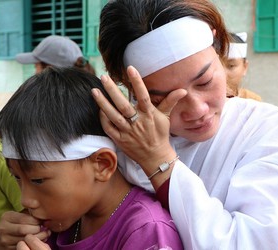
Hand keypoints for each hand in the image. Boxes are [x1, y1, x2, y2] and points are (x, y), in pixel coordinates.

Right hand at [0, 211, 49, 249]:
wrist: (5, 236)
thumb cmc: (18, 222)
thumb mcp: (20, 214)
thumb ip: (29, 210)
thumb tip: (40, 208)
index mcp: (6, 217)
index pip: (24, 218)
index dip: (35, 220)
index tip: (41, 221)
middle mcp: (3, 228)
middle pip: (23, 229)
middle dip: (36, 229)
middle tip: (43, 228)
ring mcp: (4, 239)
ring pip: (24, 239)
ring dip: (38, 237)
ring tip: (45, 233)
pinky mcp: (7, 248)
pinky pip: (24, 246)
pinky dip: (33, 243)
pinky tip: (39, 239)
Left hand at [92, 66, 185, 187]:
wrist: (155, 157)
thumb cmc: (160, 135)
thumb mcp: (166, 118)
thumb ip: (170, 102)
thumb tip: (182, 90)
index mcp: (149, 115)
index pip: (143, 96)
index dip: (137, 82)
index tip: (130, 68)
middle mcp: (137, 122)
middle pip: (123, 105)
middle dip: (112, 90)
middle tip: (103, 77)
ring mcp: (127, 131)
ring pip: (113, 116)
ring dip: (103, 103)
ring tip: (94, 91)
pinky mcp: (120, 139)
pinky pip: (109, 127)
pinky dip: (103, 118)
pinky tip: (99, 108)